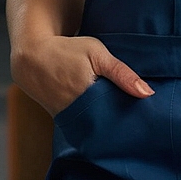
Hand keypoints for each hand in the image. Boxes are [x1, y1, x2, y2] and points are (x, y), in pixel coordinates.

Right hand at [11, 33, 153, 115]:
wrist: (32, 58)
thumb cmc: (67, 51)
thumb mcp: (97, 54)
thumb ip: (121, 73)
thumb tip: (148, 93)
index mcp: (89, 97)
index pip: (120, 116)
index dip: (133, 116)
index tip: (147, 114)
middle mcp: (78, 114)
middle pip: (109, 126)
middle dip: (123, 122)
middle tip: (138, 116)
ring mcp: (70, 120)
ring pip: (97, 128)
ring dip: (109, 122)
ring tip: (123, 114)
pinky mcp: (64, 120)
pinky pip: (85, 126)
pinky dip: (96, 121)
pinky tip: (105, 114)